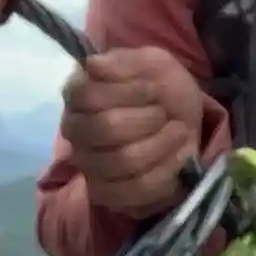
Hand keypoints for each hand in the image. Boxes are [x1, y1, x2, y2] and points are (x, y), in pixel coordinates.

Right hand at [60, 46, 208, 217]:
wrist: (181, 119)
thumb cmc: (160, 87)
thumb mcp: (151, 62)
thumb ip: (124, 63)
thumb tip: (92, 65)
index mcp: (77, 95)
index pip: (88, 95)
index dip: (128, 92)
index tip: (153, 88)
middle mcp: (75, 132)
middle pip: (106, 129)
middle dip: (147, 119)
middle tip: (165, 113)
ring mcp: (88, 165)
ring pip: (123, 162)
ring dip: (162, 144)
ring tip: (178, 132)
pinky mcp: (107, 193)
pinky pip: (136, 190)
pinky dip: (167, 171)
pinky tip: (180, 155)